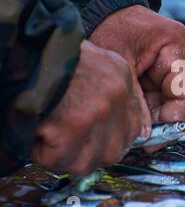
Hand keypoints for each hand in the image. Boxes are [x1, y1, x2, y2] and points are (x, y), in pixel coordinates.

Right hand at [31, 41, 143, 174]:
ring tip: (48, 137)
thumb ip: (109, 90)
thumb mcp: (95, 60)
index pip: (132, 128)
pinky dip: (43, 154)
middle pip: (113, 151)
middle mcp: (117, 95)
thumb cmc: (52, 52)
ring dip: (65, 157)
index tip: (93, 142)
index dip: (109, 141)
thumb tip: (108, 125)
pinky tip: (37, 135)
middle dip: (89, 154)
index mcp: (122, 77)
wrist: (30, 45)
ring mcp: (98, 112)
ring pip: (88, 161)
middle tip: (67, 144)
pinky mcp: (73, 126)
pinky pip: (60, 160)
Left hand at [90, 5, 184, 152]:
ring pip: (173, 106)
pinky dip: (148, 112)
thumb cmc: (105, 28)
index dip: (173, 120)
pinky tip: (131, 115)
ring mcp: (174, 67)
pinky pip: (161, 101)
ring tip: (130, 126)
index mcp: (176, 46)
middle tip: (139, 139)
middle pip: (184, 103)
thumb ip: (133, 101)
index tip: (151, 136)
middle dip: (162, 122)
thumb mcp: (117, 64)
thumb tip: (143, 137)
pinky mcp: (162, 74)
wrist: (97, 8)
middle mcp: (182, 58)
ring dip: (154, 119)